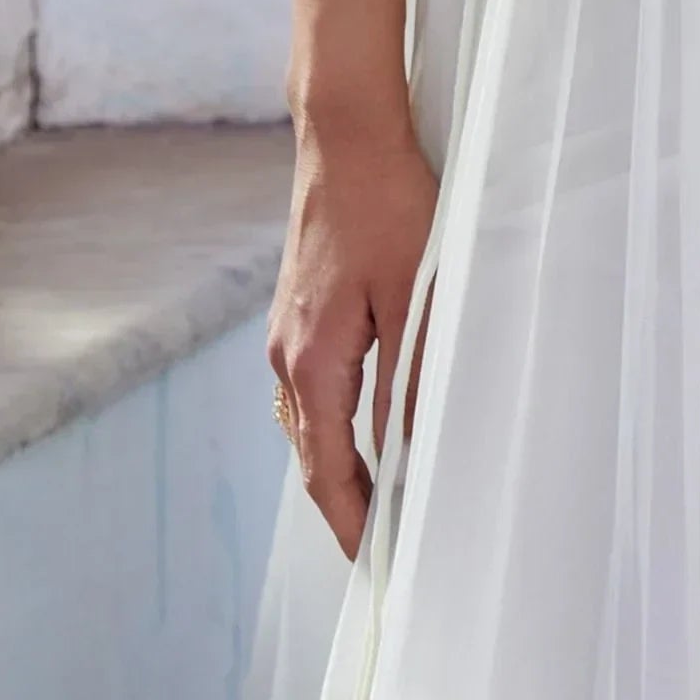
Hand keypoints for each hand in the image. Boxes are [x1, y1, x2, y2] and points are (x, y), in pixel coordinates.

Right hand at [266, 107, 440, 557]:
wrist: (347, 136)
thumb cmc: (386, 205)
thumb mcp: (415, 293)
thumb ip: (410, 375)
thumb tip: (414, 446)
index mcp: (313, 361)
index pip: (329, 470)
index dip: (353, 521)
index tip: (375, 563)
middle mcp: (286, 356)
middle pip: (312, 454)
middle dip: (343, 503)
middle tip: (381, 546)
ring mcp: (284, 333)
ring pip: (306, 423)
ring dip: (335, 464)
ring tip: (375, 499)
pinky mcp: (295, 311)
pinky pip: (307, 390)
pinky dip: (329, 424)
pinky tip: (357, 427)